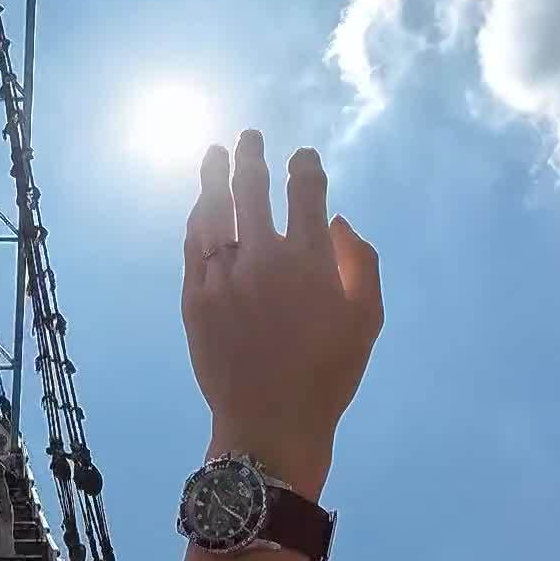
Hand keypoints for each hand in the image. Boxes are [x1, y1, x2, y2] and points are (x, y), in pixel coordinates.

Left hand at [182, 133, 382, 498]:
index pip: (306, 193)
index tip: (303, 156)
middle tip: (249, 137)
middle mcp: (263, 258)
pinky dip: (197, 219)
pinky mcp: (194, 297)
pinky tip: (200, 205)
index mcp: (311, 260)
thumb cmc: (328, 374)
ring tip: (215, 153)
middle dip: (252, 156)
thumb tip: (339, 221)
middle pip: (252, 190)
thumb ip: (361, 262)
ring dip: (215, 176)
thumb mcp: (366, 319)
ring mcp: (223, 275)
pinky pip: (193, 245)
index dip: (305, 167)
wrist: (269, 423)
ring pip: (214, 212)